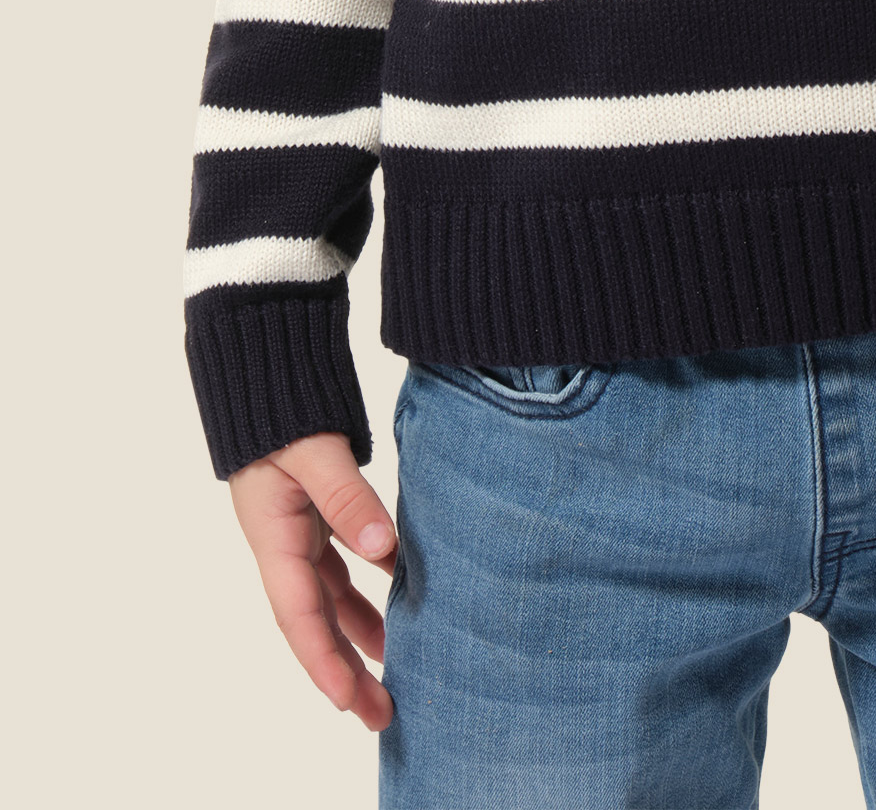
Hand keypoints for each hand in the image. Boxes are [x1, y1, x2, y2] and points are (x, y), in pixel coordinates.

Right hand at [227, 431, 397, 730]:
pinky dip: (372, 584)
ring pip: (332, 598)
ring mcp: (299, 532)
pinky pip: (344, 564)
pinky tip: (405, 595)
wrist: (266, 367)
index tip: (351, 702)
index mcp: (273, 538)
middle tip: (383, 713)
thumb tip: (383, 546)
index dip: (324, 663)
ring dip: (361, 634)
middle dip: (346, 671)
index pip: (299, 616)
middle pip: (316, 622)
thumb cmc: (282, 408)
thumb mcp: (312, 450)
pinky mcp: (316, 515)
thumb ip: (347, 497)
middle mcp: (284, 544)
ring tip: (400, 668)